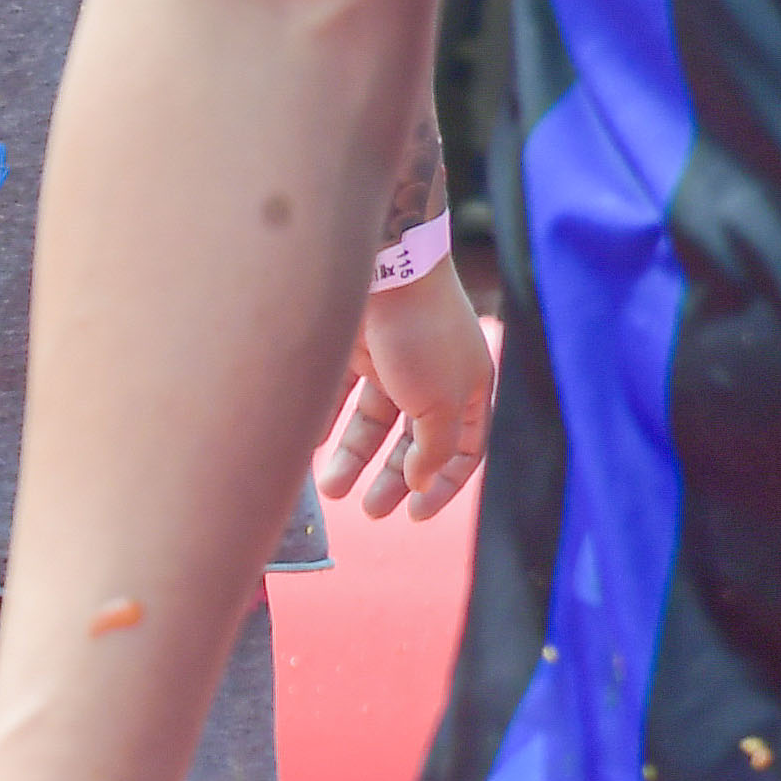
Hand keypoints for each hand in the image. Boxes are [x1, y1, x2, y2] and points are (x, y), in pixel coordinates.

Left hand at [318, 265, 491, 522]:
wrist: (383, 265)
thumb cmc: (421, 333)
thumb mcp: (441, 401)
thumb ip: (434, 447)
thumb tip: (421, 479)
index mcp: (469, 389)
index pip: (466, 449)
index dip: (445, 485)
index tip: (416, 515)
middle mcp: (434, 376)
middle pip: (415, 441)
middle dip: (393, 479)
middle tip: (370, 512)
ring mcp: (393, 360)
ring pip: (373, 422)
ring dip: (354, 458)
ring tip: (332, 490)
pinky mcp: (354, 347)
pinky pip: (339, 394)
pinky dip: (325, 422)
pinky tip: (311, 449)